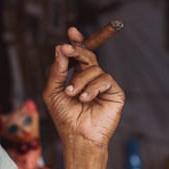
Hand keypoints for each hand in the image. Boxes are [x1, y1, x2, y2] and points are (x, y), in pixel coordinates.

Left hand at [43, 27, 124, 148]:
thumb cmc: (65, 118)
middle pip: (87, 56)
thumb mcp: (53, 92)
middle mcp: (91, 79)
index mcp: (77, 77)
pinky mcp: (115, 93)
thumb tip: (61, 48)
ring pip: (94, 68)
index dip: (76, 42)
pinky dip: (93, 88)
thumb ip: (56, 70)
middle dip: (77, 50)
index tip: (71, 31)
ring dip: (80, 80)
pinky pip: (105, 79)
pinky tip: (85, 99)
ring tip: (73, 95)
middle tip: (67, 49)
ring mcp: (104, 85)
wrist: (79, 137)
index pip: (78, 56)